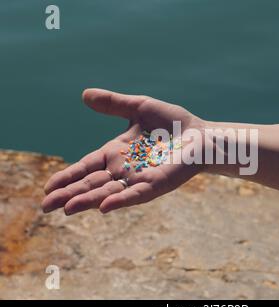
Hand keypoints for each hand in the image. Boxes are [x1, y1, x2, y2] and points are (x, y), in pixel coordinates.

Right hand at [41, 89, 205, 214]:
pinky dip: (121, 199)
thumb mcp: (139, 108)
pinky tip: (105, 206)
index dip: (67, 176)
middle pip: (92, 183)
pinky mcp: (157, 184)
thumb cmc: (173, 123)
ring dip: (88, 200)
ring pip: (109, 192)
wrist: (201, 134)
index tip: (48, 187)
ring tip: (66, 208)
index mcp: (117, 153)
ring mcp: (140, 178)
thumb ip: (113, 105)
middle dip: (69, 194)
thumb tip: (84, 94)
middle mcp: (124, 169)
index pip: (86, 166)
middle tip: (45, 206)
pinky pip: (137, 194)